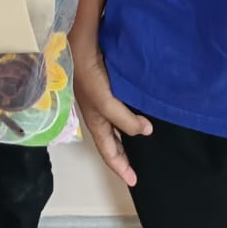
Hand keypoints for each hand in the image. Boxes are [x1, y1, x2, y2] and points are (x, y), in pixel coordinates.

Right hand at [72, 42, 151, 185]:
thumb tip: (146, 132)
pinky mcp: (110, 86)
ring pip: (118, 125)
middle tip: (138, 167)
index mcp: (96, 123)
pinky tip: (143, 110)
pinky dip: (132, 115)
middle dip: (123, 156)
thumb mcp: (105, 102)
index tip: (134, 181)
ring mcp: (104, 100)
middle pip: (112, 142)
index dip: (120, 168)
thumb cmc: (89, 76)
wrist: (80, 45)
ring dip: (129, 134)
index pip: (109, 152)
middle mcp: (99, 114)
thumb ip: (124, 119)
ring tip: (145, 140)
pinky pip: (123, 107)